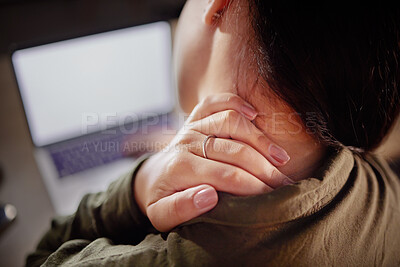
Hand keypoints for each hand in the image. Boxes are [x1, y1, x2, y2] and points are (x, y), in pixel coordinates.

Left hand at [134, 93, 291, 231]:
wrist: (151, 178)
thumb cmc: (160, 199)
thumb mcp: (162, 216)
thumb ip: (180, 209)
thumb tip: (209, 196)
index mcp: (180, 167)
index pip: (227, 175)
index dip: (254, 186)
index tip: (274, 196)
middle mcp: (187, 141)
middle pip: (235, 149)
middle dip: (265, 168)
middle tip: (285, 183)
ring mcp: (192, 126)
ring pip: (231, 121)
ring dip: (260, 138)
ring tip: (281, 158)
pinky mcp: (195, 117)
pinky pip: (216, 101)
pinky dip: (236, 103)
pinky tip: (255, 115)